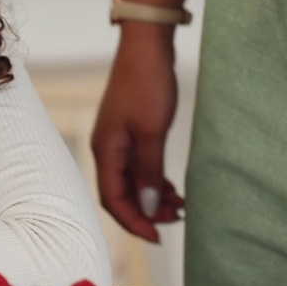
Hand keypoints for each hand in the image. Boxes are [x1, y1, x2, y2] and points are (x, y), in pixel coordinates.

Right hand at [91, 25, 185, 241]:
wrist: (145, 48)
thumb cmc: (145, 85)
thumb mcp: (152, 132)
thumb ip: (150, 171)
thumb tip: (150, 207)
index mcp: (105, 150)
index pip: (113, 199)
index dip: (134, 222)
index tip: (158, 237)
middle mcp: (106, 148)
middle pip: (120, 193)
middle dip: (145, 212)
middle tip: (176, 222)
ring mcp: (116, 140)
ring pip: (130, 180)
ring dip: (152, 197)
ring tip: (181, 207)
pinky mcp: (128, 131)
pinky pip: (137, 166)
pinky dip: (153, 180)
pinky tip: (172, 188)